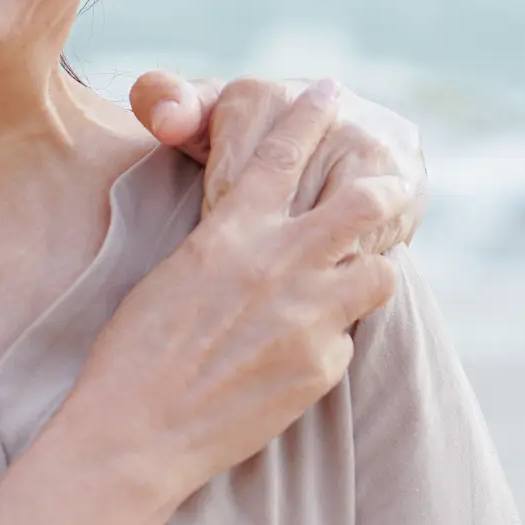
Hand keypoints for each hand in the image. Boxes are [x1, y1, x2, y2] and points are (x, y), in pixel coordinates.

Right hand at [77, 79, 402, 505]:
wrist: (136, 433)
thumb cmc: (135, 354)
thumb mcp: (175, 274)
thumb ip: (228, 246)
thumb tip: (259, 238)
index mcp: (233, 231)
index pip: (284, 153)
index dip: (313, 115)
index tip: (332, 91)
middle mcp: (279, 263)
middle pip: (363, 201)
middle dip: (383, 189)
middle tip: (389, 190)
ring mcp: (308, 316)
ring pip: (380, 273)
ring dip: (368, 274)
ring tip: (347, 288)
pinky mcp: (322, 367)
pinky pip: (346, 341)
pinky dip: (328, 345)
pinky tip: (292, 363)